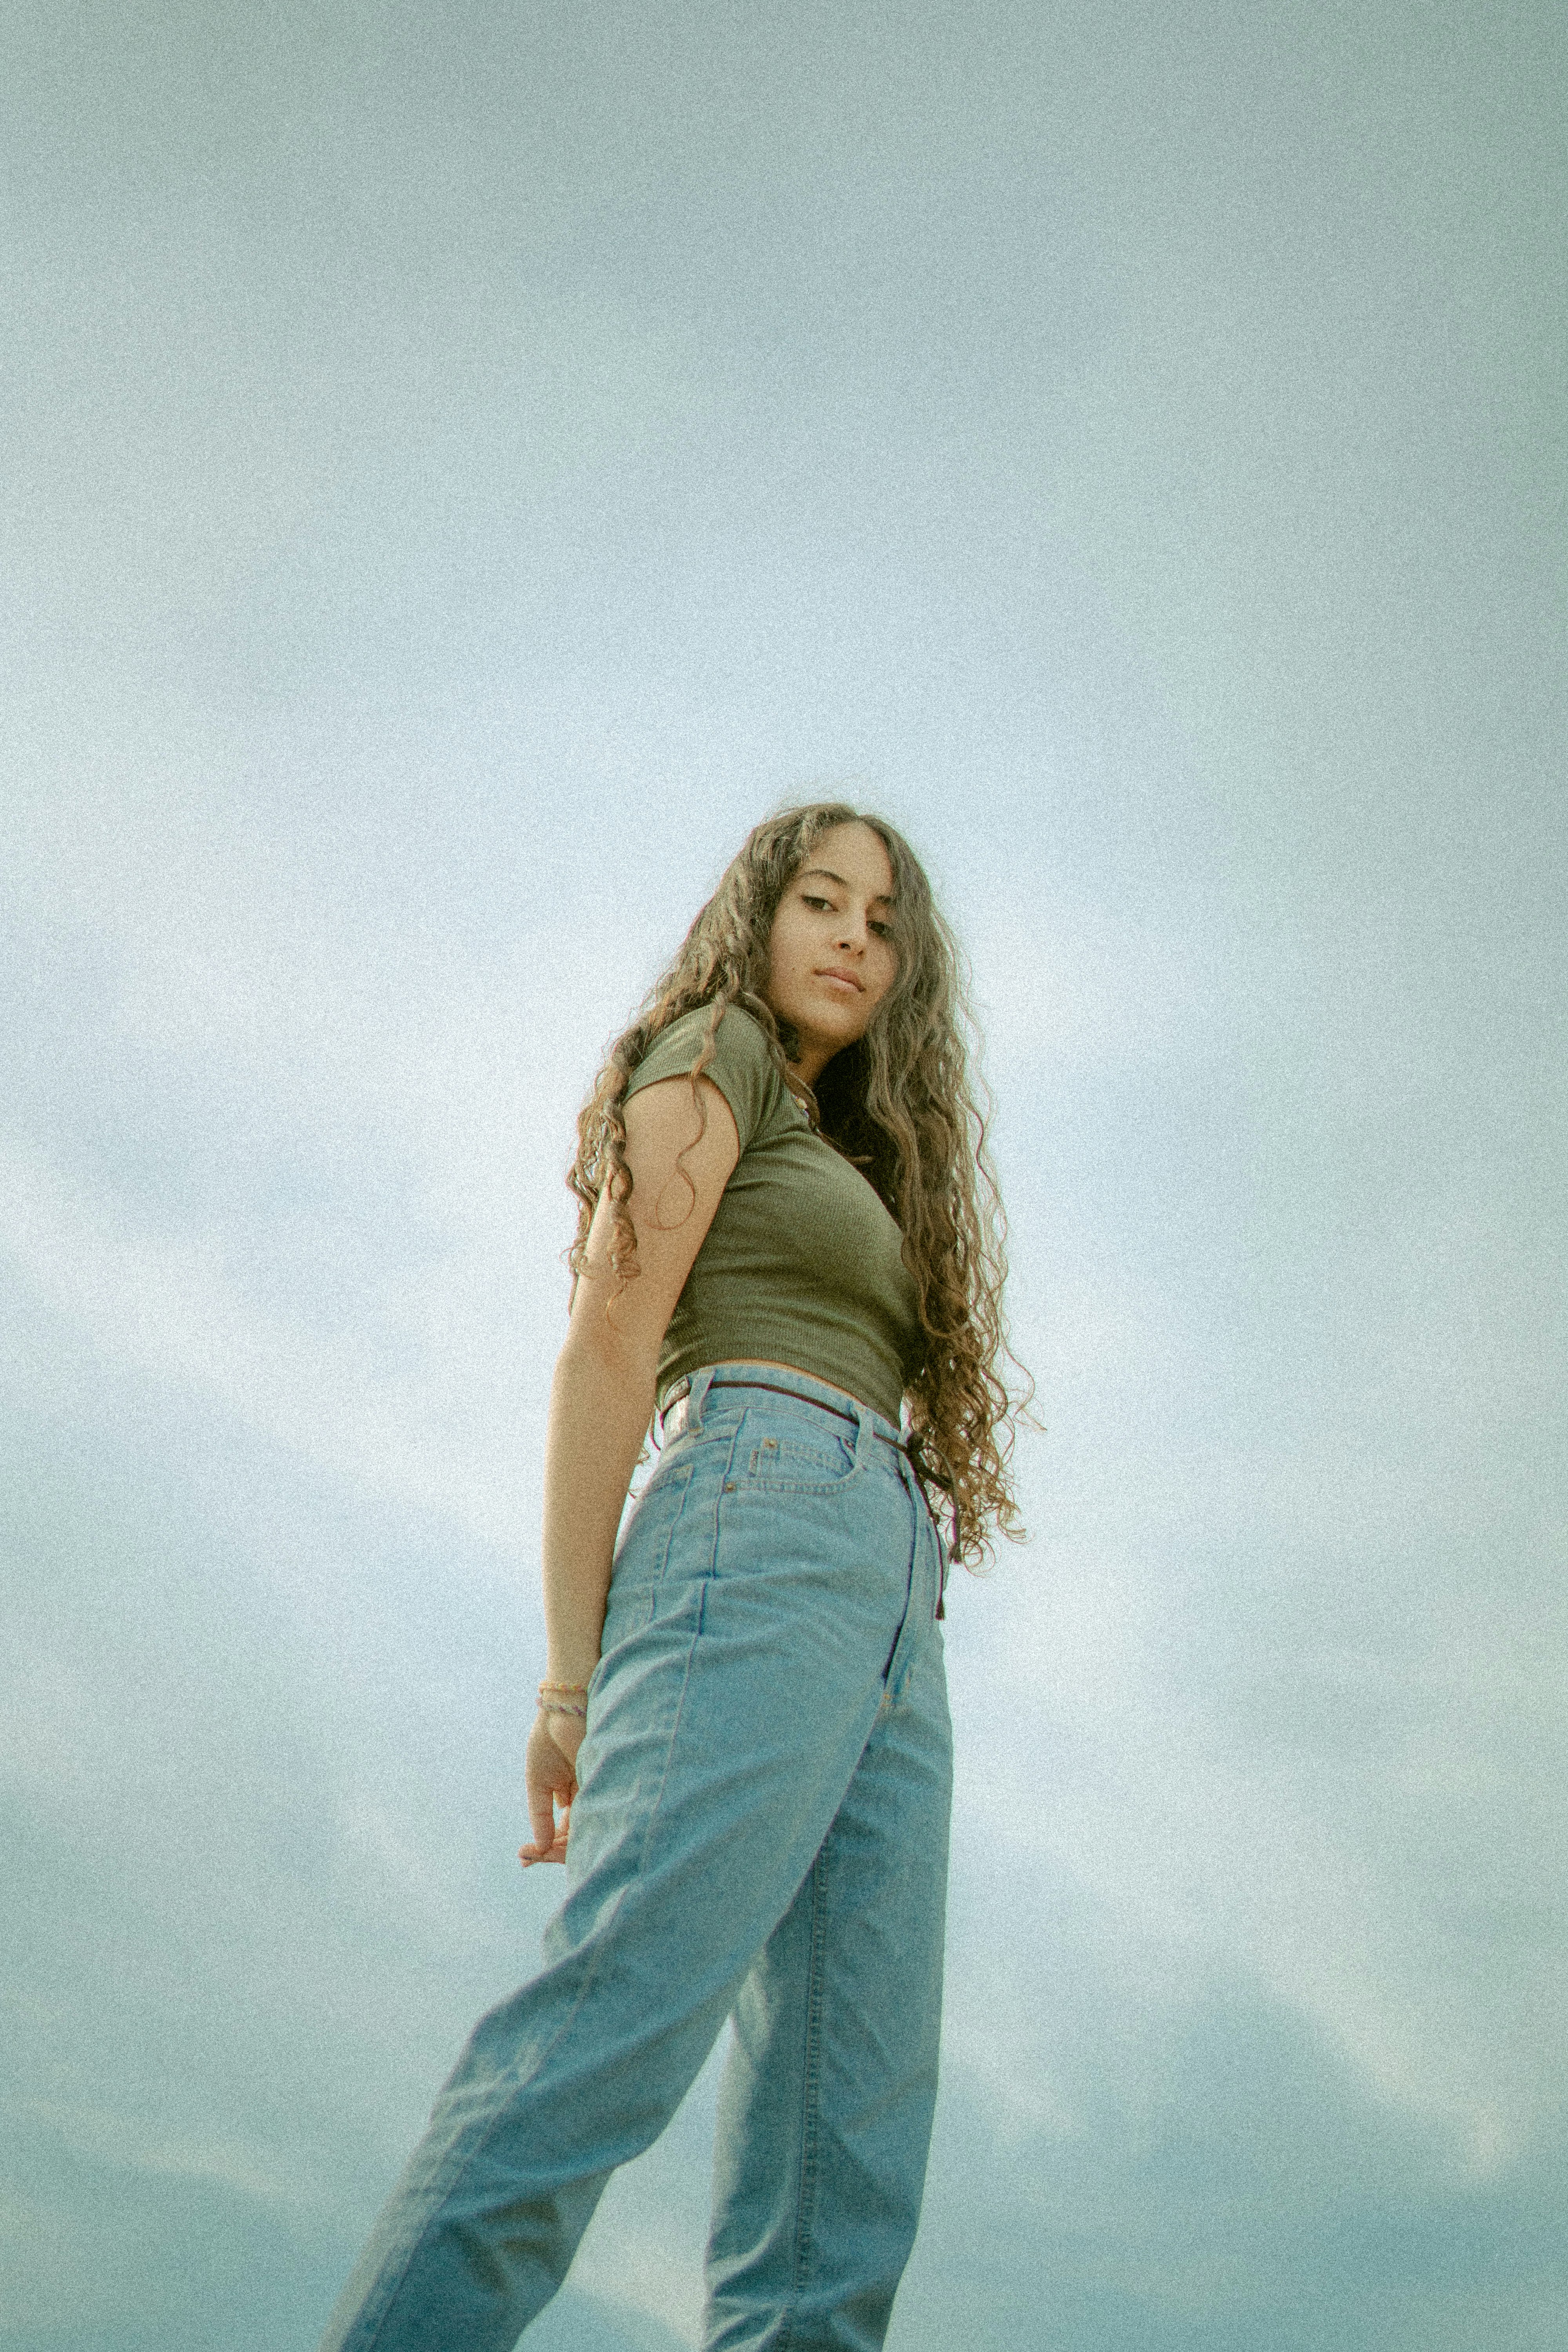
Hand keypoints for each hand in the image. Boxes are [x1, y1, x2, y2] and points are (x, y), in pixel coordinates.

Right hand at [519, 1708, 585, 1865]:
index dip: (544, 1845)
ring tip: (542, 1852)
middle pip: (571, 1834)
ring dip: (561, 1847)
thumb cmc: (549, 1740)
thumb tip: (538, 1847)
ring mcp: (594, 1793)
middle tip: (528, 1858)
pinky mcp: (605, 1788)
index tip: (524, 1858)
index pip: (559, 1828)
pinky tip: (559, 1840)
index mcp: (567, 1793)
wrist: (565, 1710)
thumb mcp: (538, 1781)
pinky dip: (575, 1833)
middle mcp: (583, 1796)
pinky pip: (591, 1819)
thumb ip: (540, 1813)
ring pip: (582, 1831)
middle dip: (551, 1850)